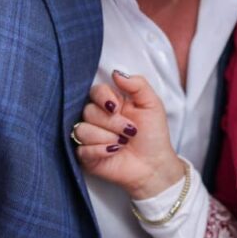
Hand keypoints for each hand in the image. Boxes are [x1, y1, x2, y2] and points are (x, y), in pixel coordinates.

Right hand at [75, 71, 184, 200]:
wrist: (154, 165)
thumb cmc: (153, 135)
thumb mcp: (152, 104)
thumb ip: (137, 84)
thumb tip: (116, 73)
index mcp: (111, 103)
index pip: (94, 91)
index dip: (103, 98)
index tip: (116, 107)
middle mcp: (98, 118)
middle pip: (88, 111)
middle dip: (112, 123)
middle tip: (129, 132)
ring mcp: (90, 137)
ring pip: (82, 130)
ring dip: (106, 137)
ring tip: (122, 144)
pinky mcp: (86, 156)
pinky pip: (81, 149)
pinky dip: (99, 150)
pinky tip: (113, 152)